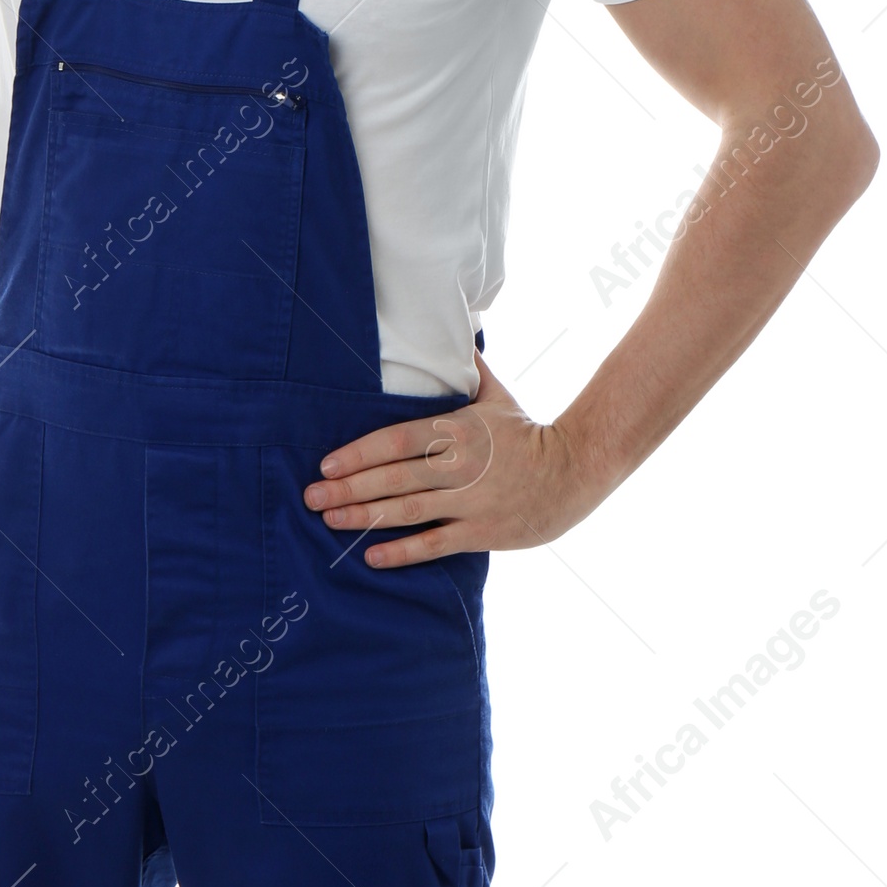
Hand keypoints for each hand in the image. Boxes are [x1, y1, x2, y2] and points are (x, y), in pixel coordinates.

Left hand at [301, 352, 606, 565]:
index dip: (359, 453)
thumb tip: (455, 329)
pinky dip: (402, 552)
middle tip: (311, 497)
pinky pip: (435, 544)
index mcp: (457, 430)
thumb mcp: (495, 394)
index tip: (326, 465)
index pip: (396, 440)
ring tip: (331, 520)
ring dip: (365, 517)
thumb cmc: (528, 431)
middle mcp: (459, 466)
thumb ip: (467, 369)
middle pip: (394, 477)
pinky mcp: (482, 532)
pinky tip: (372, 556)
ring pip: (408, 511)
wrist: (575, 469)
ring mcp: (470, 501)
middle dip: (348, 488)